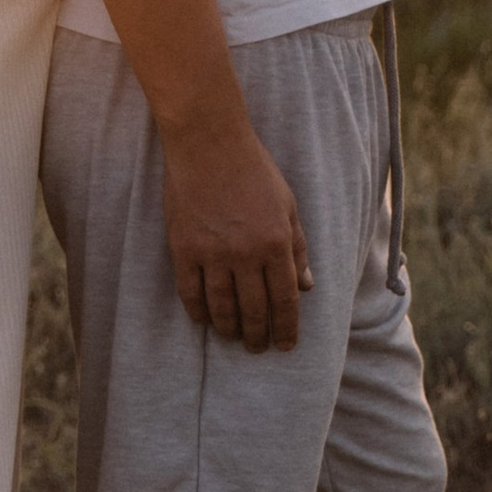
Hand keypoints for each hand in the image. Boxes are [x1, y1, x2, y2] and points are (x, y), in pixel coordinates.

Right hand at [162, 112, 313, 349]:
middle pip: (254, 310)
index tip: (286, 345)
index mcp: (277, 242)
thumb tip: (307, 287)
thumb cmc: (253, 170)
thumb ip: (298, 247)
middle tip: (258, 348)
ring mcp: (213, 253)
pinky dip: (198, 312)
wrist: (208, 143)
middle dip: (258, 336)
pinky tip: (205, 320)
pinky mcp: (184, 249)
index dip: (287, 328)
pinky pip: (191, 293)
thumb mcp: (288, 204)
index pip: (285, 300)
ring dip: (230, 329)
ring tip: (233, 337)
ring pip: (222, 308)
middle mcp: (247, 253)